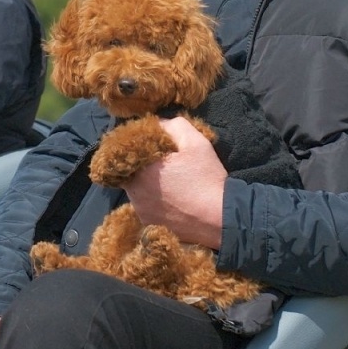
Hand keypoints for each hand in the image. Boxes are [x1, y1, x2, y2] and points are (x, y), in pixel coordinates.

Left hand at [122, 116, 227, 248]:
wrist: (220, 218)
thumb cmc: (206, 177)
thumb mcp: (195, 141)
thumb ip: (172, 125)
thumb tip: (157, 124)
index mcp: (140, 169)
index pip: (127, 151)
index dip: (139, 146)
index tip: (153, 145)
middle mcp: (134, 192)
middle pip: (130, 172)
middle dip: (142, 165)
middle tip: (162, 163)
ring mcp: (140, 211)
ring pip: (136, 190)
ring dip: (146, 183)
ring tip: (167, 181)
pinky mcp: (149, 225)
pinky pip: (145, 207)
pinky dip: (152, 201)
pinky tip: (170, 198)